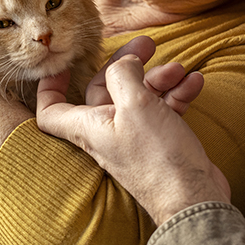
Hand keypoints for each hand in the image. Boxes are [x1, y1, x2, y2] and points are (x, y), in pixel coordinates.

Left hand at [36, 37, 230, 226]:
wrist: (193, 200)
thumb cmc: (157, 157)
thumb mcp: (135, 104)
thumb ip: (123, 75)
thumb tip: (125, 62)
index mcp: (88, 126)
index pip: (51, 110)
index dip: (50, 87)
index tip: (63, 65)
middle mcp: (107, 133)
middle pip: (106, 90)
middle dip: (127, 64)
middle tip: (149, 44)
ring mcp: (134, 139)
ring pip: (140, 98)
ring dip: (160, 79)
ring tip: (179, 69)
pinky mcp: (160, 144)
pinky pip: (163, 111)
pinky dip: (176, 95)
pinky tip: (194, 83)